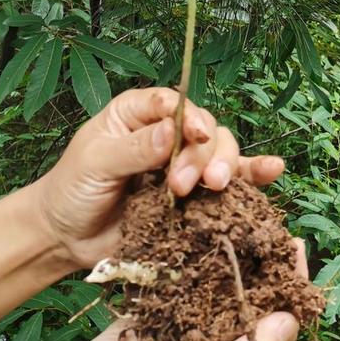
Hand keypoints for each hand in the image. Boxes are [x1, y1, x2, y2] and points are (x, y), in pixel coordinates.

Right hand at [25, 240, 307, 340]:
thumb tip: (292, 317)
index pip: (274, 325)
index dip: (286, 287)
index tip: (293, 246)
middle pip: (244, 300)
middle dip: (255, 262)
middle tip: (261, 221)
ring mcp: (180, 332)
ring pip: (208, 286)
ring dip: (219, 254)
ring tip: (230, 216)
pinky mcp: (148, 318)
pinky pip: (170, 283)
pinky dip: (180, 259)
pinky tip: (187, 228)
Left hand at [35, 87, 284, 269]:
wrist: (67, 237)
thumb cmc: (72, 189)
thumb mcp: (94, 163)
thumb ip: (133, 149)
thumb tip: (171, 131)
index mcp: (139, 113)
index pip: (173, 103)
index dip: (190, 116)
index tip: (194, 134)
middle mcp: (167, 133)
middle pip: (204, 129)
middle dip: (203, 153)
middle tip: (183, 184)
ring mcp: (183, 165)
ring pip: (220, 152)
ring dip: (225, 167)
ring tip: (215, 187)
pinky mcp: (194, 198)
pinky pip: (230, 182)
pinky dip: (253, 175)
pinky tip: (273, 171)